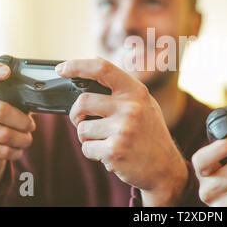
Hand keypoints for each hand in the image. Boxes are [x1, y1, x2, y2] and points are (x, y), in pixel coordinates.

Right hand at [0, 62, 35, 193]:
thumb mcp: (5, 106)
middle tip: (31, 126)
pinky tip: (17, 150)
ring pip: (2, 133)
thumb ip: (14, 98)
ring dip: (21, 139)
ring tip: (26, 139)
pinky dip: (15, 151)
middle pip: (0, 110)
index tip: (7, 71)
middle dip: (22, 121)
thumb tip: (39, 96)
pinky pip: (0, 149)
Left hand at [56, 57, 187, 205]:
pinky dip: (93, 152)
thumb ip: (122, 85)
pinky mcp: (114, 151)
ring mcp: (123, 129)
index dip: (77, 66)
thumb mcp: (144, 102)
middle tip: (82, 120)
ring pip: (82, 128)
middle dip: (76, 114)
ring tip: (105, 140)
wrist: (165, 167)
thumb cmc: (150, 133)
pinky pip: (86, 148)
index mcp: (136, 92)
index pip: (102, 69)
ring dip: (87, 137)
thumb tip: (96, 60)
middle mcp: (130, 107)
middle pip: (82, 102)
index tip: (61, 69)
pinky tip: (110, 153)